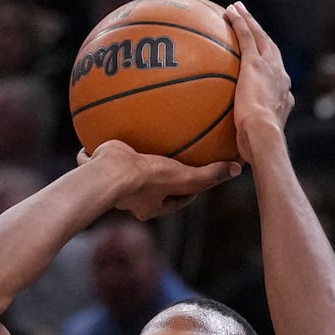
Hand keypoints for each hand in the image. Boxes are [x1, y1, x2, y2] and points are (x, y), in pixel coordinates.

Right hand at [83, 140, 239, 220]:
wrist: (109, 173)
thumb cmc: (146, 179)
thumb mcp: (183, 177)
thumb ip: (208, 175)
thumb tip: (236, 169)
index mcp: (150, 206)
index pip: (176, 199)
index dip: (191, 189)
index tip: (201, 177)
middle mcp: (131, 198)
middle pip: (151, 187)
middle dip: (161, 176)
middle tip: (172, 160)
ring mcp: (113, 183)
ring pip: (125, 171)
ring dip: (131, 161)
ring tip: (139, 144)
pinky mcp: (97, 167)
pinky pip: (99, 156)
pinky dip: (99, 148)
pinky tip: (106, 129)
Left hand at [224, 2, 293, 162]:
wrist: (264, 138)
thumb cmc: (258, 150)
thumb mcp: (251, 147)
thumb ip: (243, 147)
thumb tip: (232, 166)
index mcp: (282, 98)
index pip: (275, 77)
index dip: (268, 67)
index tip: (259, 61)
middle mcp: (281, 79)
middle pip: (271, 51)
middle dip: (260, 36)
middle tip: (248, 23)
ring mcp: (271, 69)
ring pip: (260, 38)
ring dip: (249, 21)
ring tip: (236, 9)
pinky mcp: (256, 64)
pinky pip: (247, 37)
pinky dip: (240, 22)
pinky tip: (229, 11)